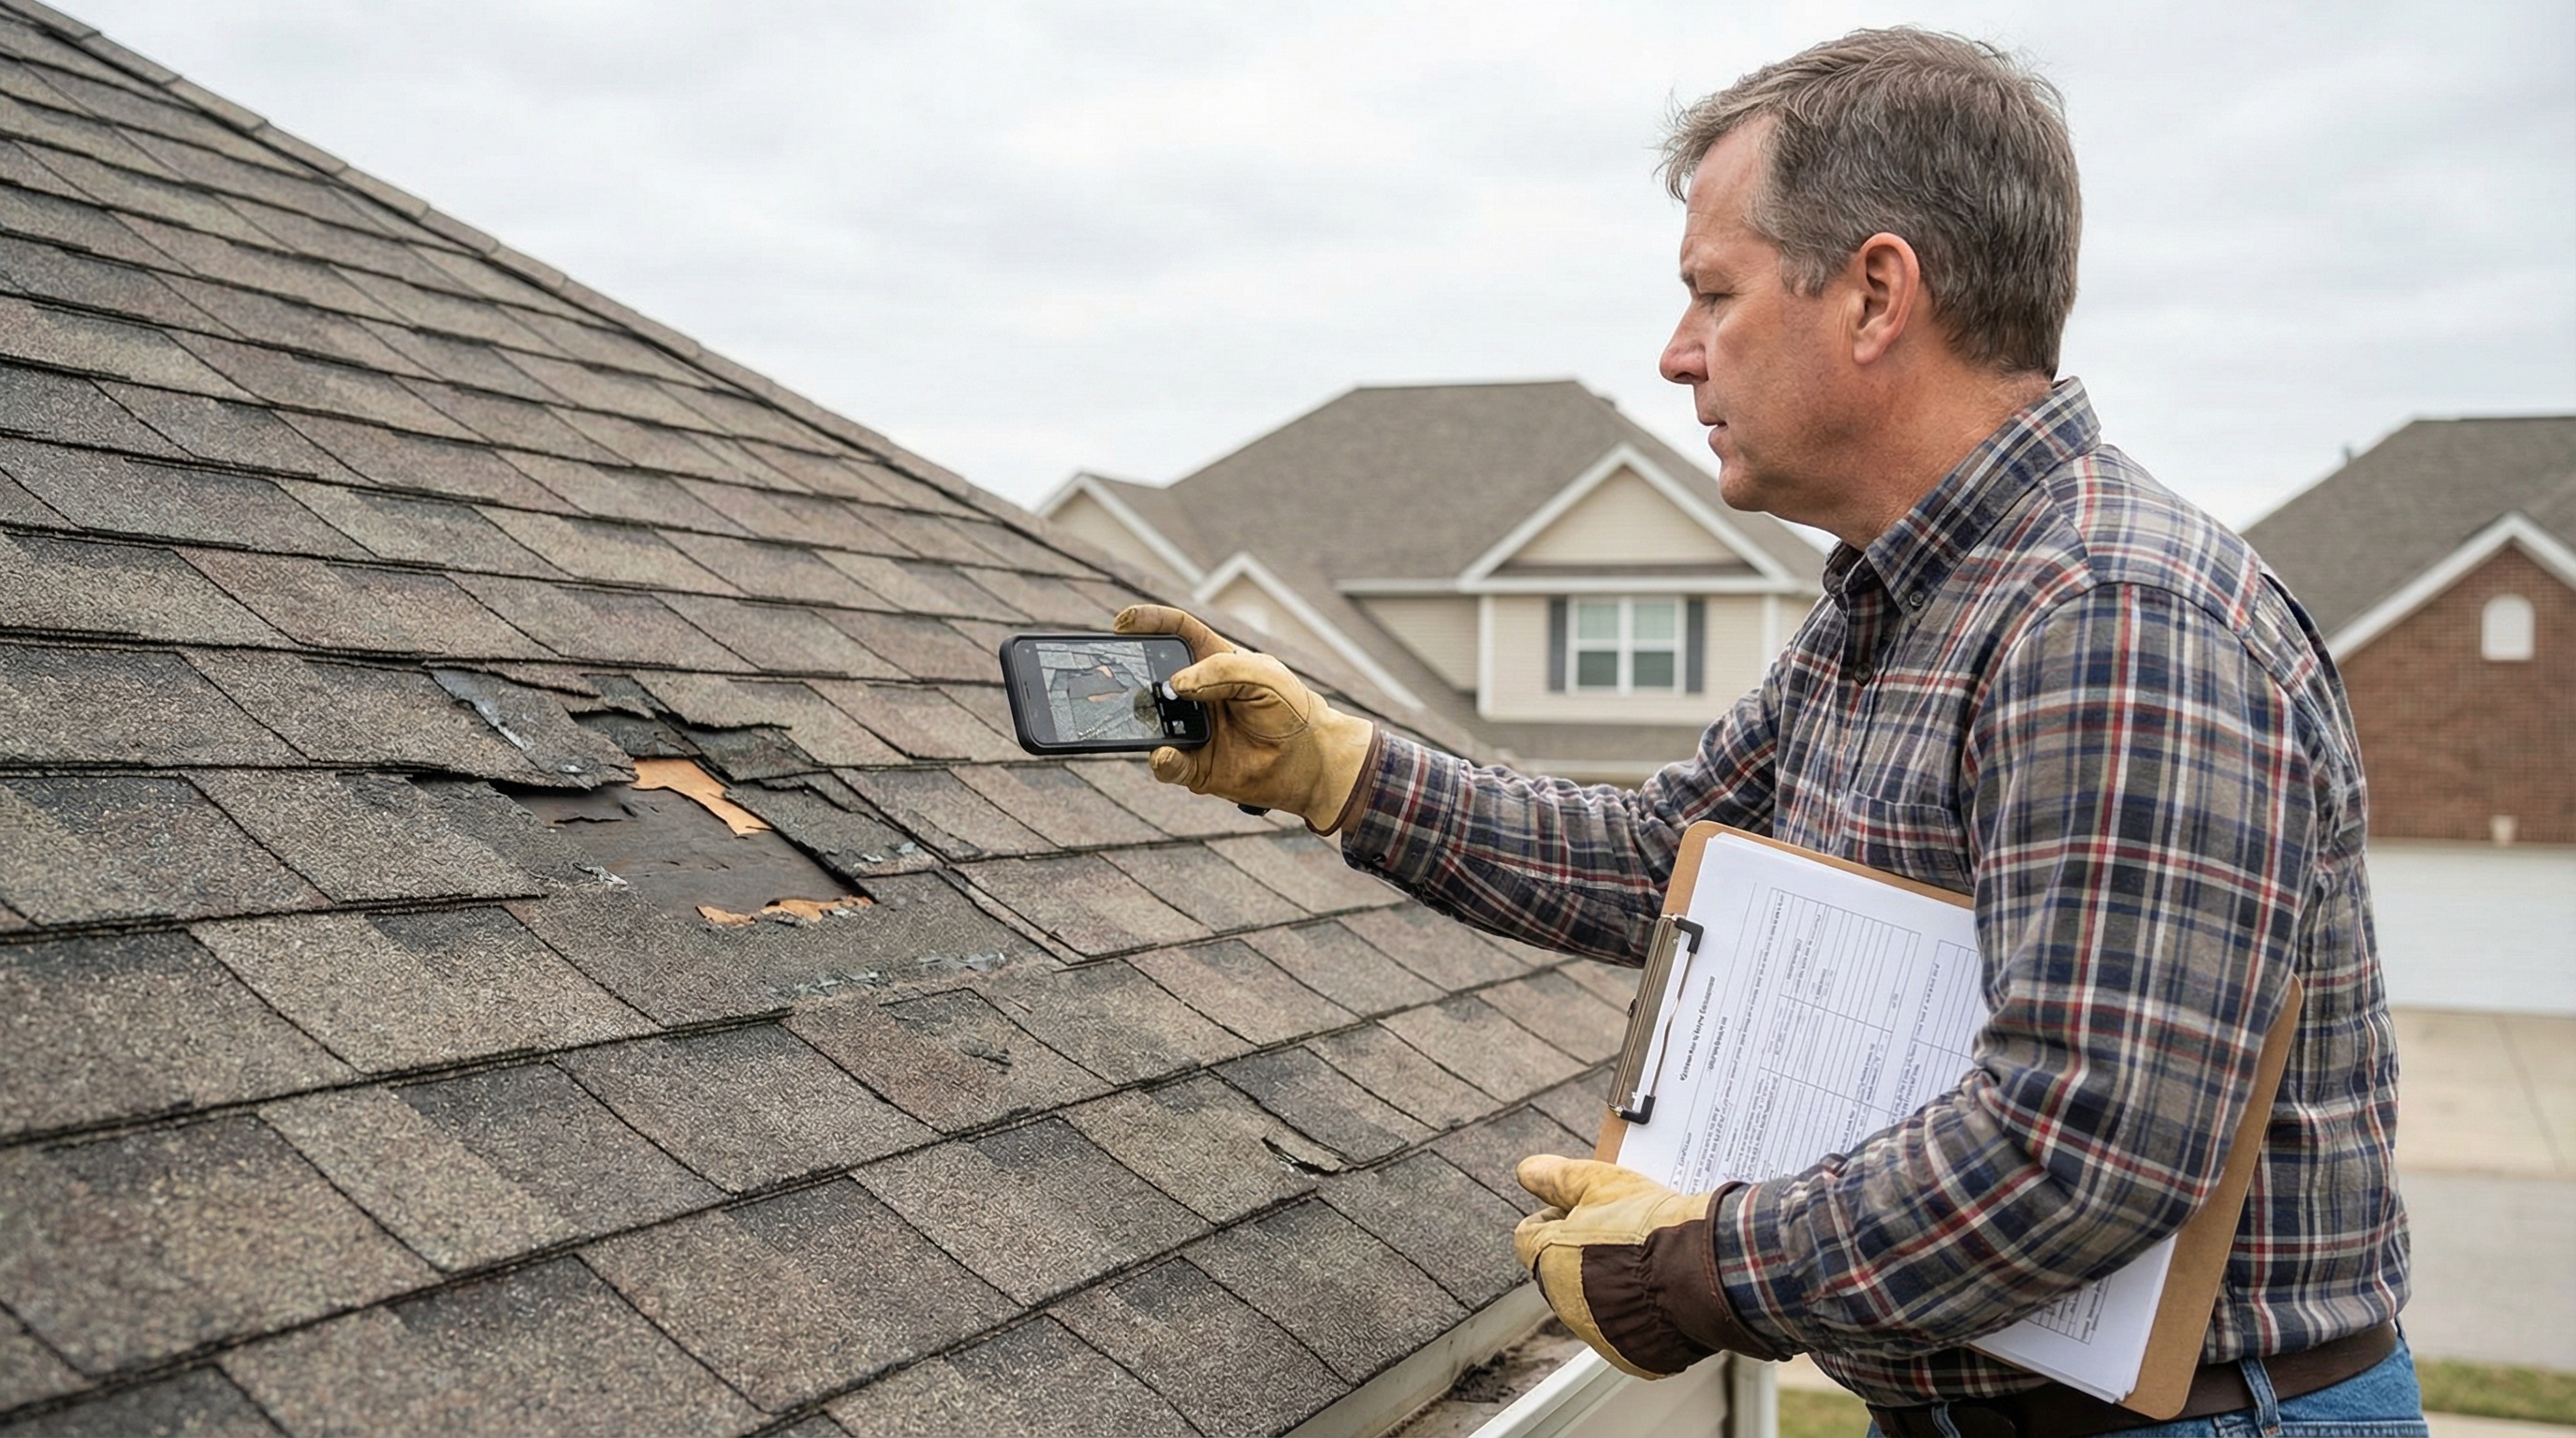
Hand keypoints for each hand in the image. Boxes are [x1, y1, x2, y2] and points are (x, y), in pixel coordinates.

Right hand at [1112, 605, 1375, 832]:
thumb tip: (1176, 684)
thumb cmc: (1292, 710)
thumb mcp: (1264, 676)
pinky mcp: (1193, 767)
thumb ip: (1222, 671)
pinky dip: (1162, 761)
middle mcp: (1195, 695)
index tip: (1123, 622)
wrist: (1312, 762)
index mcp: (1213, 661)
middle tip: (1110, 672)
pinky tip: (1166, 754)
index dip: (1149, 622)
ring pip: (1150, 722)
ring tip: (1136, 714)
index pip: (1175, 632)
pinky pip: (1166, 764)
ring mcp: (1190, 730)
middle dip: (1129, 673)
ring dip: (1138, 717)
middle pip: (1152, 677)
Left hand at [1515, 1155, 1772, 1377]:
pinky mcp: (1631, 1356)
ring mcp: (1598, 1334)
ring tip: (1645, 1260)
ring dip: (1609, 1284)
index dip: (1554, 1216)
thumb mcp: (1599, 1184)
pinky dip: (1637, 1314)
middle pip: (1561, 1271)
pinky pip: (1626, 1332)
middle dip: (1581, 1251)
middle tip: (1618, 1230)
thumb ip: (1556, 1177)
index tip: (1577, 1208)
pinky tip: (1660, 1290)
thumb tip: (1527, 1171)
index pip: (1529, 1236)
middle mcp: (1564, 1304)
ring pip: (1593, 1303)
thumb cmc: (1649, 1227)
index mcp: (1548, 1260)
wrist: (1703, 1270)